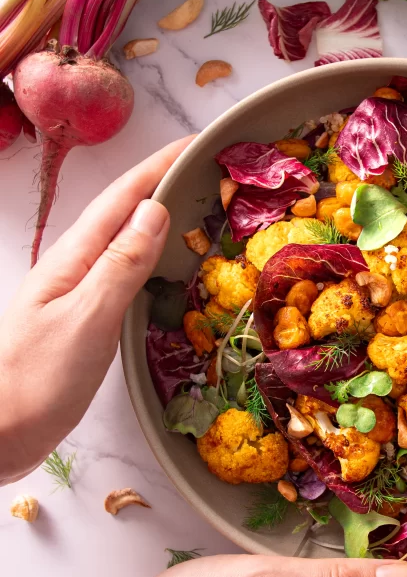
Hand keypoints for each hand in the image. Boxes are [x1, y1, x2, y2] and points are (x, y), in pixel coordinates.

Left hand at [0, 136, 193, 484]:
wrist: (0, 431)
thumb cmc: (37, 377)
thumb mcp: (86, 318)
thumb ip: (121, 265)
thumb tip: (155, 210)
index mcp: (75, 257)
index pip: (124, 197)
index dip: (160, 166)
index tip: (201, 144)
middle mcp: (79, 268)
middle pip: (128, 213)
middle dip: (168, 185)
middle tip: (215, 176)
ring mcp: (83, 294)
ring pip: (131, 244)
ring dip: (166, 221)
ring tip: (206, 212)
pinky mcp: (90, 321)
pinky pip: (132, 276)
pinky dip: (159, 261)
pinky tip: (176, 271)